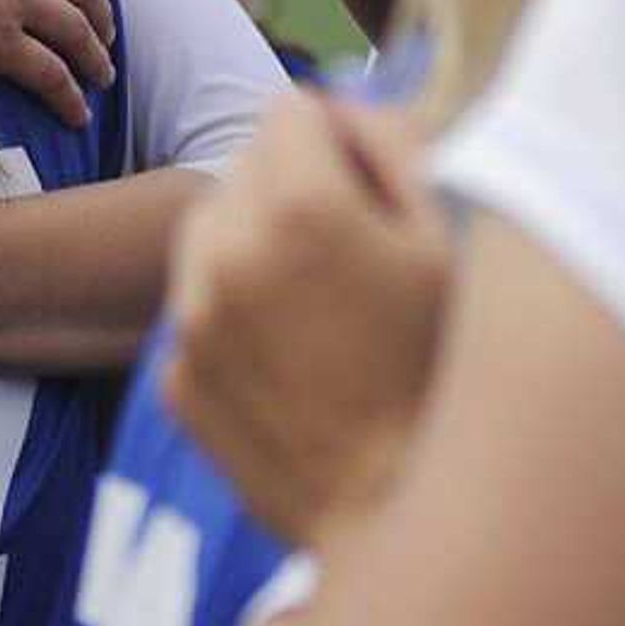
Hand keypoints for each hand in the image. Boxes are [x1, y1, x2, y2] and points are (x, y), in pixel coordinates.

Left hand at [158, 94, 451, 550]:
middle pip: (244, 169)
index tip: (375, 187)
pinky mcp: (175, 380)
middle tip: (355, 253)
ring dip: (255, 248)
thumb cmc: (448, 376)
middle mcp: (224, 252)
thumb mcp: (449, 245)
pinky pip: (199, 314)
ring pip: (209, 237)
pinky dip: (235, 321)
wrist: (399, 516)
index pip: (293, 109)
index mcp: (298, 206)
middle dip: (295, 189)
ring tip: (322, 308)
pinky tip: (296, 364)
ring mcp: (191, 321)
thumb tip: (350, 111)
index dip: (344, 139)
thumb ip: (397, 150)